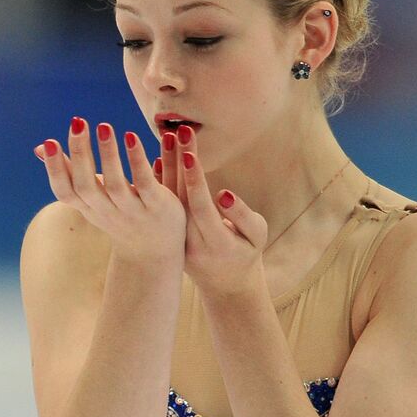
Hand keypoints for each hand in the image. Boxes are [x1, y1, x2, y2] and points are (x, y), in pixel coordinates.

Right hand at [34, 117, 186, 263]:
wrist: (154, 254)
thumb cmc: (118, 217)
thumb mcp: (92, 198)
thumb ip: (70, 173)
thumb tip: (39, 147)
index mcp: (89, 208)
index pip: (65, 192)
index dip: (55, 170)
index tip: (50, 142)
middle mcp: (107, 212)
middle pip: (87, 186)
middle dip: (80, 154)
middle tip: (77, 122)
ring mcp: (132, 211)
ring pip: (116, 185)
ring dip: (108, 154)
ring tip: (103, 126)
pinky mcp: (157, 207)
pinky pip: (144, 184)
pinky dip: (137, 161)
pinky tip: (131, 137)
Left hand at [155, 125, 268, 296]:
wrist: (226, 284)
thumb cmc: (247, 252)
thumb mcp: (257, 236)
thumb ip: (242, 216)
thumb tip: (223, 194)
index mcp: (215, 242)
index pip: (201, 207)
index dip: (194, 180)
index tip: (188, 152)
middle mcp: (190, 242)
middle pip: (181, 198)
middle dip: (179, 164)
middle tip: (178, 132)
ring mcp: (177, 240)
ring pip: (169, 200)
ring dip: (168, 167)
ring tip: (169, 137)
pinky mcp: (169, 236)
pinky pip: (165, 207)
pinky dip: (161, 183)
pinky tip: (159, 158)